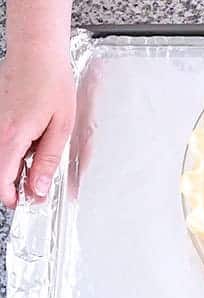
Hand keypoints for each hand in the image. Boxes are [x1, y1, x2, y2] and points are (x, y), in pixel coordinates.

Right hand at [0, 54, 75, 207]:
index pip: (1, 180)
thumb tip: (37, 188)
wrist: (37, 52)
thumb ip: (47, 160)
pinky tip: (33, 139)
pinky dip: (15, 148)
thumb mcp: (61, 127)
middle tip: (37, 186)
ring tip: (40, 155)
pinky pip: (3, 140)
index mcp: (11, 136)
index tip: (26, 202)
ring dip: (16, 164)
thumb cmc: (51, 83)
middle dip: (15, 183)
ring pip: (1, 156)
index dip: (12, 197)